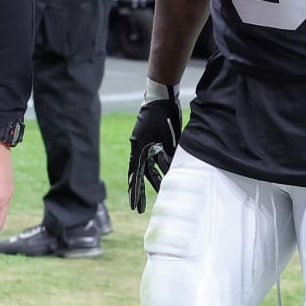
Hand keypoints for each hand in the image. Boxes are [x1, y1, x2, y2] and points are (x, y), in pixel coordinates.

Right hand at [128, 92, 181, 212]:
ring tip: (161, 193)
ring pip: (150, 166)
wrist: (163, 97)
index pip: (135, 174)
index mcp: (139, 148)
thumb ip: (168, 154)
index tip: (133, 205)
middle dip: (141, 191)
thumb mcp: (167, 136)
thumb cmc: (163, 115)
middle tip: (140, 208)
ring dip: (155, 179)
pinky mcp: (154, 140)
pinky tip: (167, 175)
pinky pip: (155, 157)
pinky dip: (161, 167)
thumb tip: (171, 171)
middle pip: (141, 174)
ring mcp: (146, 144)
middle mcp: (140, 148)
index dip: (134, 191)